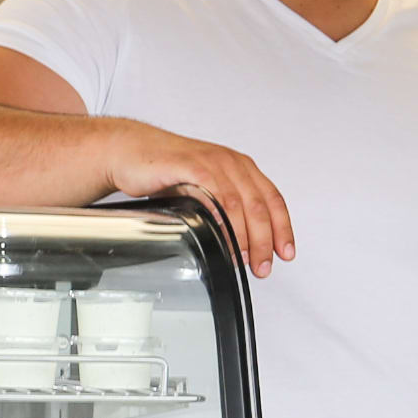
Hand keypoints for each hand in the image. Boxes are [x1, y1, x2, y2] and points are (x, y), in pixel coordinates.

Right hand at [100, 121, 294, 274]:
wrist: (132, 151)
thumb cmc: (167, 172)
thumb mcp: (205, 190)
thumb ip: (226, 210)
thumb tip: (243, 247)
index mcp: (240, 167)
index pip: (272, 199)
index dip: (282, 228)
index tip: (285, 252)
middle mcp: (230, 163)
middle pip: (259, 206)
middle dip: (264, 241)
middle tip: (262, 265)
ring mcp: (212, 162)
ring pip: (239, 203)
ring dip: (244, 236)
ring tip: (242, 258)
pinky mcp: (191, 165)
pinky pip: (213, 193)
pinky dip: (221, 218)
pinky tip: (222, 237)